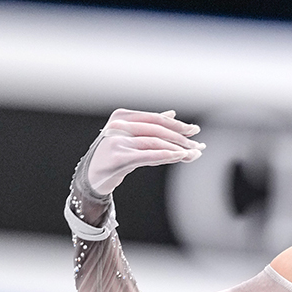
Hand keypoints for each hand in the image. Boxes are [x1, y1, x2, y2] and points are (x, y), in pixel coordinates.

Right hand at [86, 109, 204, 194]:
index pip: (155, 119)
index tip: (194, 131)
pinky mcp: (118, 158)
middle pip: (158, 130)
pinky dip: (166, 155)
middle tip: (199, 145)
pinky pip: (147, 155)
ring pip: (155, 142)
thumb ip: (151, 127)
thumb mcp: (131, 138)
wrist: (92, 177)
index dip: (177, 125)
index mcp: (122, 116)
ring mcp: (117, 141)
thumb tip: (172, 114)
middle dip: (181, 138)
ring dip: (178, 149)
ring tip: (194, 154)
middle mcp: (118, 126)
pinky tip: (180, 156)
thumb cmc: (114, 156)